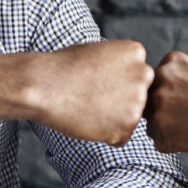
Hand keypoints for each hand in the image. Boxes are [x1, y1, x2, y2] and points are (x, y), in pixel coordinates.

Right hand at [27, 40, 153, 145]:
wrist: (44, 86)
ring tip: (89, 108)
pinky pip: (121, 137)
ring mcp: (137, 103)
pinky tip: (88, 121)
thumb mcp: (98, 50)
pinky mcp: (126, 127)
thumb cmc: (64, 66)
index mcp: (136, 52)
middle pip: (139, 96)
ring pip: (131, 117)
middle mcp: (143, 75)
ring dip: (114, 118)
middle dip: (121, 100)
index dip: (116, 82)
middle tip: (93, 97)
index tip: (97, 80)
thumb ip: (120, 62)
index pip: (138, 75)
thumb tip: (129, 75)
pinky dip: (107, 135)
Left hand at [145, 51, 187, 182]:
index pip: (155, 82)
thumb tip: (138, 97)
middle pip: (149, 100)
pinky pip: (157, 141)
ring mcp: (158, 104)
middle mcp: (161, 78)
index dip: (173, 95)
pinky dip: (171, 144)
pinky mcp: (158, 130)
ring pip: (150, 122)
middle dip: (165, 111)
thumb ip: (169, 80)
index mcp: (171, 60)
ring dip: (166, 128)